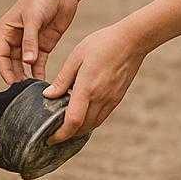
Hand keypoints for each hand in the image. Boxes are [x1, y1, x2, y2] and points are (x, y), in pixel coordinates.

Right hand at [0, 0, 78, 84]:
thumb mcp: (34, 18)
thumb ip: (30, 41)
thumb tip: (27, 62)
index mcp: (6, 29)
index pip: (1, 54)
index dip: (4, 70)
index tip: (11, 84)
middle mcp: (16, 37)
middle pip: (11, 62)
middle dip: (15, 76)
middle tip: (22, 91)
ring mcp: (30, 42)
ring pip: (24, 65)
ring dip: (26, 76)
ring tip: (32, 90)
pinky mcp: (43, 44)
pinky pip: (38, 63)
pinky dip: (39, 72)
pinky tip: (42, 83)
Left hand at [42, 20, 147, 142]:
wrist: (131, 41)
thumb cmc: (101, 44)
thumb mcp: (76, 57)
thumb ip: (62, 79)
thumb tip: (48, 96)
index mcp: (87, 89)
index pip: (73, 121)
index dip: (60, 134)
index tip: (49, 138)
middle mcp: (101, 99)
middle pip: (82, 128)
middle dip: (67, 135)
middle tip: (53, 133)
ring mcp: (111, 100)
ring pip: (93, 124)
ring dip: (79, 129)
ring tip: (65, 125)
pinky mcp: (117, 98)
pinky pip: (101, 116)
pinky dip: (90, 120)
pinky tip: (82, 112)